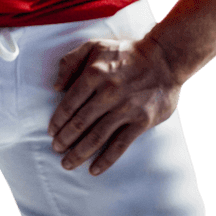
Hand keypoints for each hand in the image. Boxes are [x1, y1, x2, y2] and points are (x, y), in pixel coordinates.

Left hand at [47, 35, 180, 175]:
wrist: (164, 59)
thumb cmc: (125, 53)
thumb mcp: (94, 46)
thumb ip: (70, 61)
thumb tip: (55, 86)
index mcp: (94, 74)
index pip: (70, 103)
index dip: (58, 120)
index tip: (51, 132)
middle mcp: (108, 92)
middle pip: (80, 123)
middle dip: (65, 140)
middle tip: (56, 150)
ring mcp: (126, 108)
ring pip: (96, 137)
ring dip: (79, 153)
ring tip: (67, 163)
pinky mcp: (141, 121)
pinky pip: (120, 145)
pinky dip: (105, 160)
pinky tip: (94, 170)